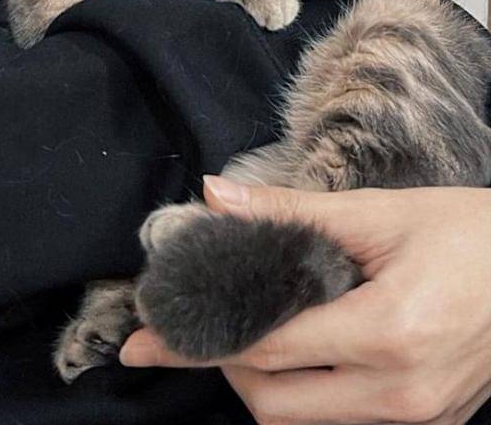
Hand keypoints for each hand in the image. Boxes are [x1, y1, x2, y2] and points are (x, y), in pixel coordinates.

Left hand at [118, 175, 490, 423]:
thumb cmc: (470, 234)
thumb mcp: (380, 214)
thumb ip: (289, 211)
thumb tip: (215, 198)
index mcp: (387, 333)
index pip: (265, 348)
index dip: (195, 340)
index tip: (143, 340)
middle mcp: (400, 393)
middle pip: (274, 403)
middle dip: (224, 365)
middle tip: (197, 322)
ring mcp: (418, 418)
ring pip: (304, 423)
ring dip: (263, 384)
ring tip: (246, 331)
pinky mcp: (429, 424)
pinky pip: (343, 421)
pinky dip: (306, 393)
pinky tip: (295, 350)